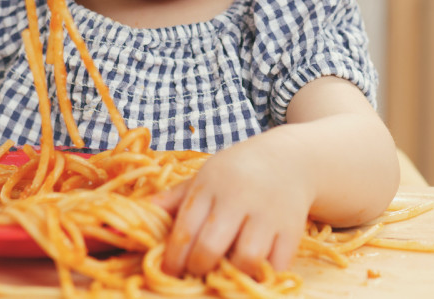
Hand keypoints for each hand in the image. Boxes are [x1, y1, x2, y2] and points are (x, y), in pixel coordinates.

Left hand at [155, 137, 311, 278]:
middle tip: (197, 272)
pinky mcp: (292, 228)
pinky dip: (263, 273)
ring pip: (246, 259)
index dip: (173, 259)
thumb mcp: (205, 176)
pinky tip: (253, 269)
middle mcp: (238, 198)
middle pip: (210, 247)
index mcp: (210, 185)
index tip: (170, 272)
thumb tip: (141, 211)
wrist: (290, 158)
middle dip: (198, 268)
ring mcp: (268, 214)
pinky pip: (276, 264)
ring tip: (226, 271)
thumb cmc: (237, 172)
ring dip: (232, 273)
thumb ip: (175, 198)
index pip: (184, 230)